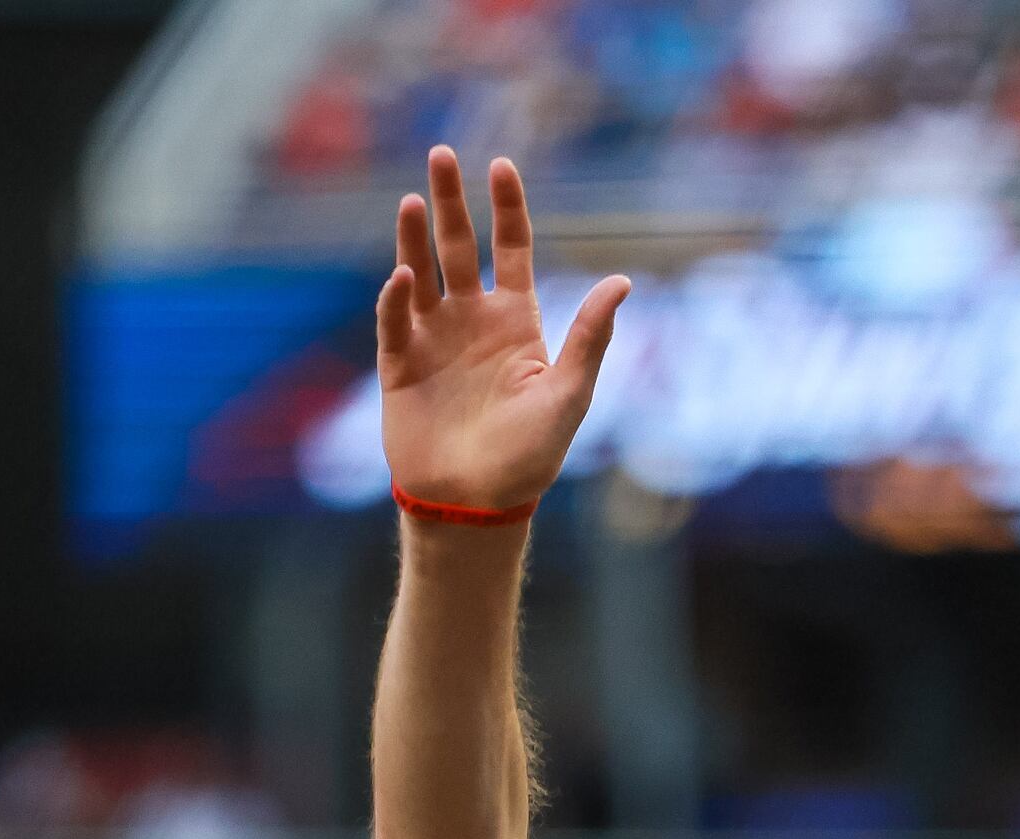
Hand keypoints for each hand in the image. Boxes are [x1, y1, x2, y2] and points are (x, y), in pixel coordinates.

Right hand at [377, 147, 631, 513]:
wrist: (477, 504)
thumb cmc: (530, 457)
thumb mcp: (569, 393)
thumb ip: (591, 336)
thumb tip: (624, 281)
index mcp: (516, 323)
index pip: (511, 250)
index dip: (507, 208)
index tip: (501, 165)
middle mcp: (472, 321)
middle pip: (460, 247)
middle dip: (452, 201)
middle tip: (441, 153)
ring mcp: (433, 339)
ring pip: (421, 271)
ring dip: (416, 236)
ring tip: (415, 199)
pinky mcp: (399, 365)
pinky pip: (395, 321)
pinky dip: (397, 298)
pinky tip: (405, 275)